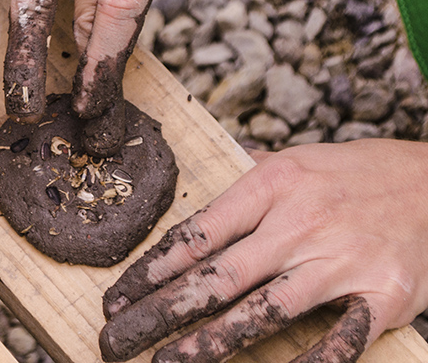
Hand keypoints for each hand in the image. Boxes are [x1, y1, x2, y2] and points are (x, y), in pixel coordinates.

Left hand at [99, 140, 427, 361]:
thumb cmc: (354, 174)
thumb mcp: (294, 160)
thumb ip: (245, 184)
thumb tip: (200, 198)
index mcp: (273, 184)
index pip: (198, 233)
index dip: (152, 270)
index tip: (118, 296)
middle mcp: (302, 221)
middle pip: (218, 276)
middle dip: (160, 312)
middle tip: (117, 337)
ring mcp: (343, 260)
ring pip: (265, 309)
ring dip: (210, 342)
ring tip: (168, 362)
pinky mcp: (385, 295)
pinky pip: (341, 339)